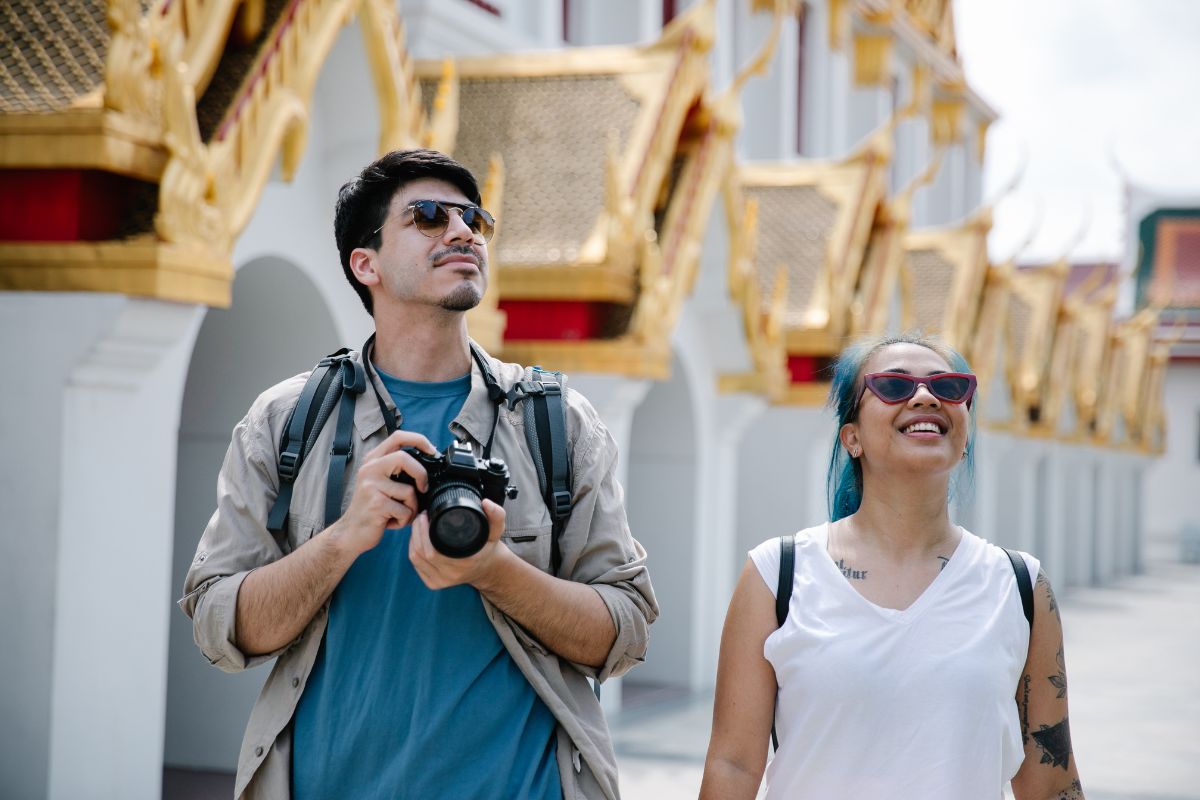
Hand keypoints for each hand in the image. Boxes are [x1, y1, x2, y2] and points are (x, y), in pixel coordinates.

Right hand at [325, 430, 436, 557]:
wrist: (350, 532)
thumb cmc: (370, 508)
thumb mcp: (379, 482)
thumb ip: (396, 469)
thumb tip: (427, 462)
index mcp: (373, 460)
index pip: (397, 437)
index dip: (419, 440)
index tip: (432, 450)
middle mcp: (369, 469)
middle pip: (404, 458)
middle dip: (421, 475)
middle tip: (423, 488)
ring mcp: (371, 486)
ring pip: (409, 490)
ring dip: (412, 508)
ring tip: (400, 514)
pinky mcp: (376, 504)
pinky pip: (405, 510)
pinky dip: (404, 520)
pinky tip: (391, 522)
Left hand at [408, 498, 508, 589]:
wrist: (486, 569)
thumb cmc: (487, 548)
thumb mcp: (495, 532)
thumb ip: (496, 516)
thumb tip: (486, 503)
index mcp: (464, 563)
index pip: (433, 550)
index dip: (424, 531)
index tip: (426, 514)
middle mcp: (451, 575)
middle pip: (421, 553)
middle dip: (416, 531)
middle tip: (421, 516)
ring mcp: (441, 581)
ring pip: (415, 558)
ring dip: (413, 539)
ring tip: (418, 524)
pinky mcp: (433, 584)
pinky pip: (416, 565)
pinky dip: (412, 549)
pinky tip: (416, 539)